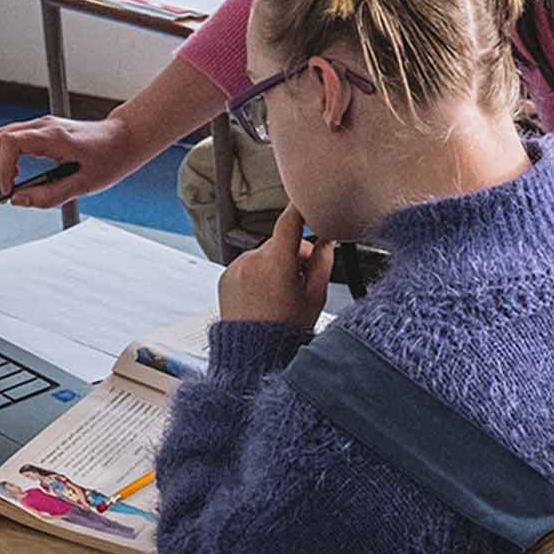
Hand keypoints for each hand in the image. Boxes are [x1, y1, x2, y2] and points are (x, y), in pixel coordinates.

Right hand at [0, 114, 135, 208]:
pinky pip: (13, 138)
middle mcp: (44, 126)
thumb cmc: (110, 158)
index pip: (9, 144)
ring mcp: (42, 125)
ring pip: (2, 136)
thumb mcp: (83, 185)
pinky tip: (17, 174)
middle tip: (1, 191)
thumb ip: (49, 195)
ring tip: (10, 184)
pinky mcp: (43, 129)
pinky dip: (7, 156)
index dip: (0, 169)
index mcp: (53, 137)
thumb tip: (18, 200)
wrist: (124, 139)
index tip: (7, 191)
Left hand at [216, 205, 334, 325]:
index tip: (306, 199)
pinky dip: (257, 273)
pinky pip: (247, 265)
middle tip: (299, 281)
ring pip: (264, 253)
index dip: (299, 206)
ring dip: (274, 264)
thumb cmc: (286, 329)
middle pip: (280, 241)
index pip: (289, 221)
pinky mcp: (226, 275)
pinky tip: (262, 296)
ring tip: (279, 294)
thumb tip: (327, 238)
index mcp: (278, 263)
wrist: (252, 354)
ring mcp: (237, 267)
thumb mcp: (315, 297)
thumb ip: (323, 261)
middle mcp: (254, 260)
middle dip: (292, 253)